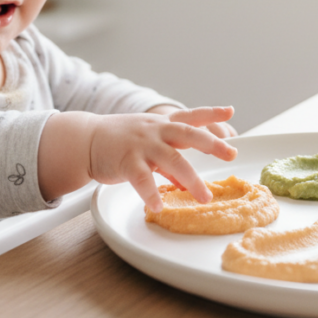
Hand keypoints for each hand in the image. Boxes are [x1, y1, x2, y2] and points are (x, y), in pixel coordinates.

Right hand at [89, 106, 237, 211]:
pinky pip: (142, 179)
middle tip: (231, 153)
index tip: (231, 111)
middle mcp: (155, 131)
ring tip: (204, 198)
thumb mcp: (147, 145)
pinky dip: (151, 193)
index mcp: (162, 125)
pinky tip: (159, 206)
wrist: (85, 140)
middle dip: (212, 143)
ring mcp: (142, 145)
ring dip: (191, 179)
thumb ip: (168, 162)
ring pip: (172, 159)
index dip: (211, 113)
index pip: (191, 116)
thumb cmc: (119, 143)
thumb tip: (185, 181)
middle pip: (188, 134)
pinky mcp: (126, 160)